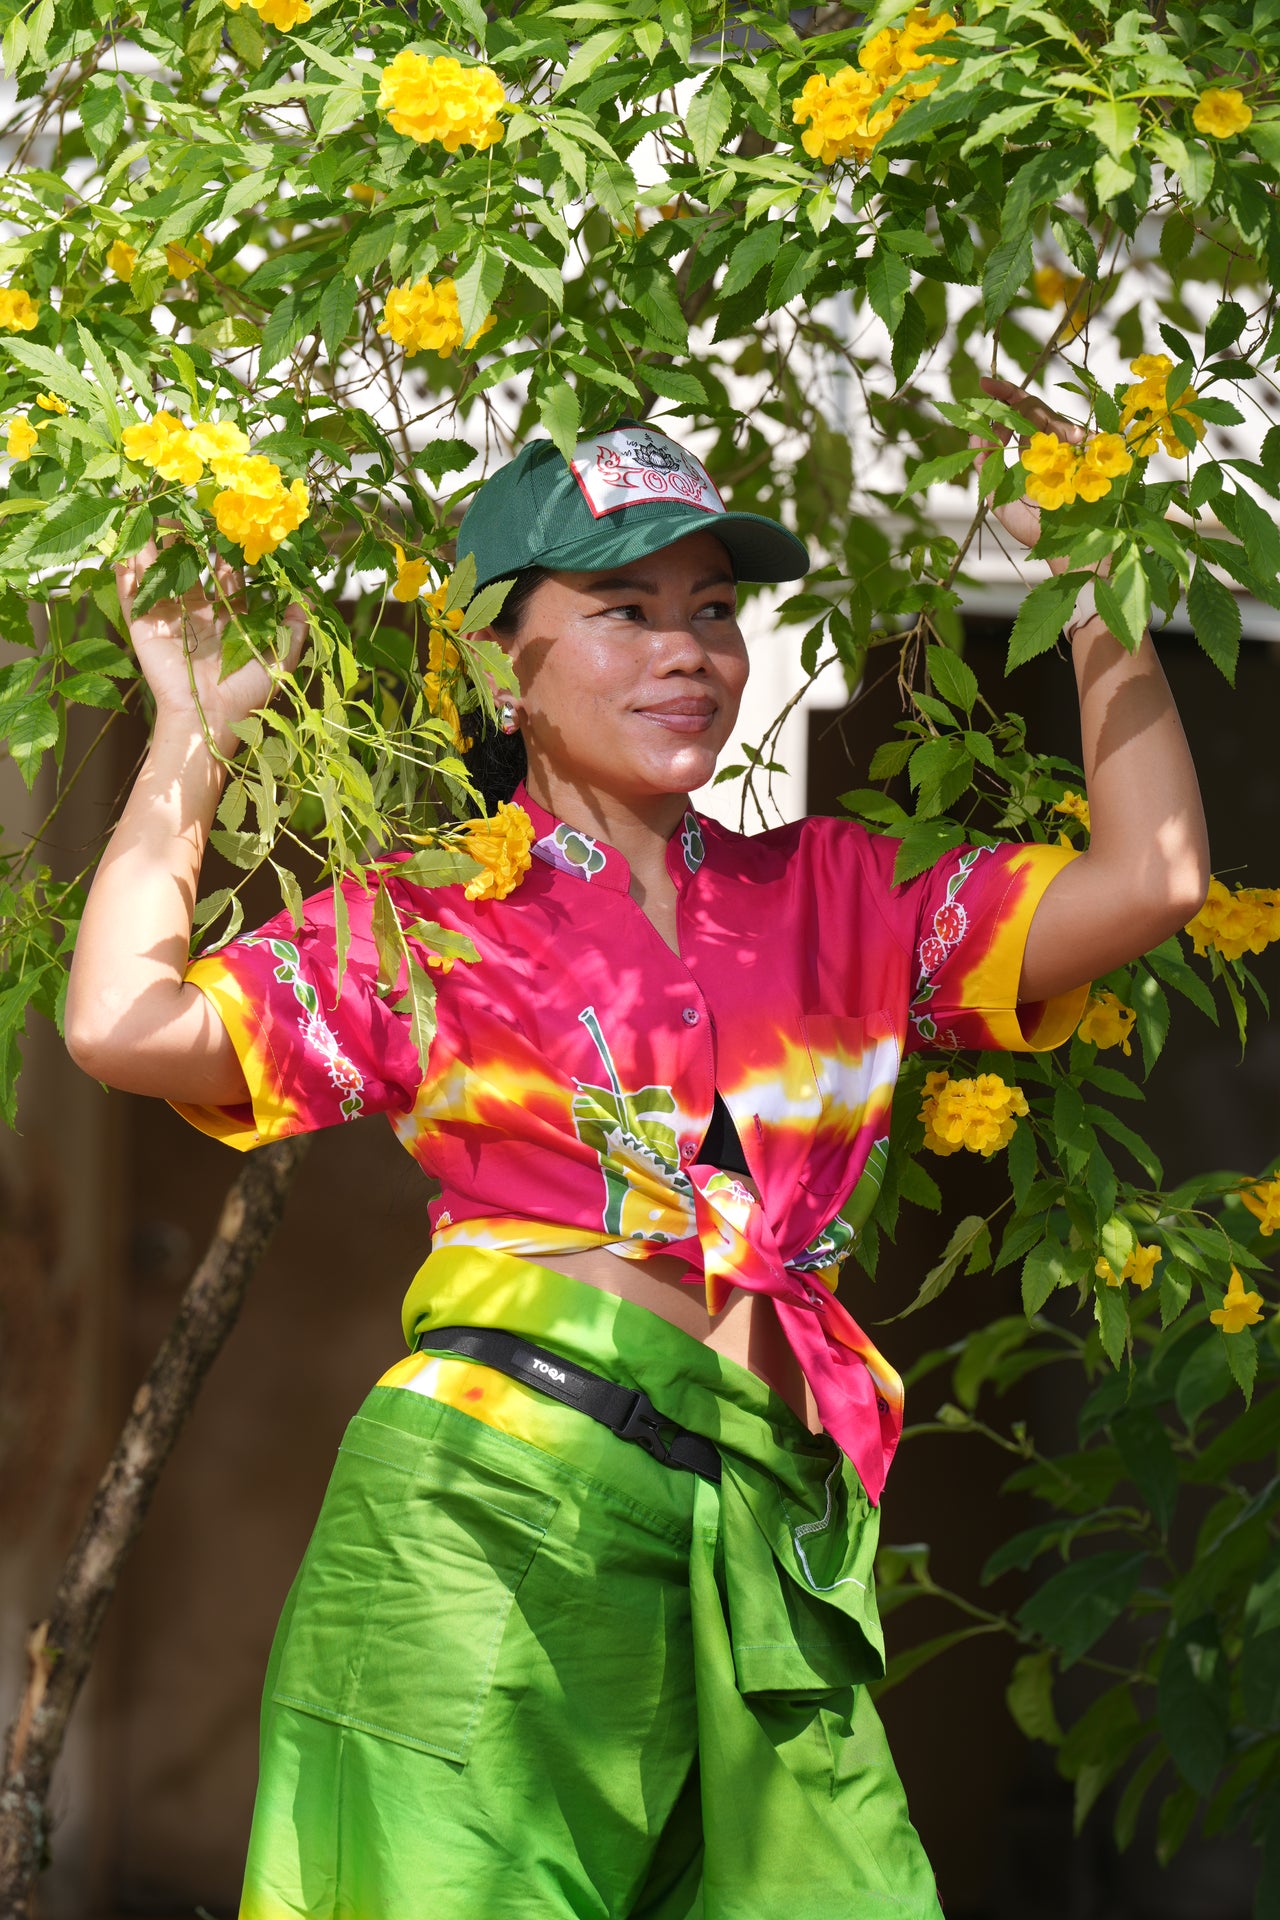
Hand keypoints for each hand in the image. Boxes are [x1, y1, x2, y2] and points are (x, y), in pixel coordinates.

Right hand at [116, 537, 307, 756]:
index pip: (228, 579)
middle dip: (189, 542)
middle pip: (192, 571)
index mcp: (228, 623)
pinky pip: (132, 598)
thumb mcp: (280, 660)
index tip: (231, 526)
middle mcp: (198, 618)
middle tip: (189, 513)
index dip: (229, 553)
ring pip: (161, 577)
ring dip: (157, 549)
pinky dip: (126, 574)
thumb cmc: (247, 696)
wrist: (209, 720)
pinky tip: (124, 548)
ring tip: (155, 518)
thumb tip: (307, 596)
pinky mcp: (145, 630)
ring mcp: (169, 622)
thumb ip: (294, 628)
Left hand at [969, 374, 1083, 569]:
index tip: (982, 383)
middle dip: (1011, 396)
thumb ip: (986, 468)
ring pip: (1051, 418)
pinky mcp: (1092, 456)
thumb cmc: (1035, 528)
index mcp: (1032, 453)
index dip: (1002, 398)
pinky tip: (1058, 438)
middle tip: (989, 385)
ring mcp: (1071, 449)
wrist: (1066, 550)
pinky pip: (1079, 434)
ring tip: (1014, 423)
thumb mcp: (1000, 498)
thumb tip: (973, 436)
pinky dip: (1066, 434)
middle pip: (1034, 409)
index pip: (1018, 416)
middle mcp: (1052, 446)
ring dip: (1031, 416)